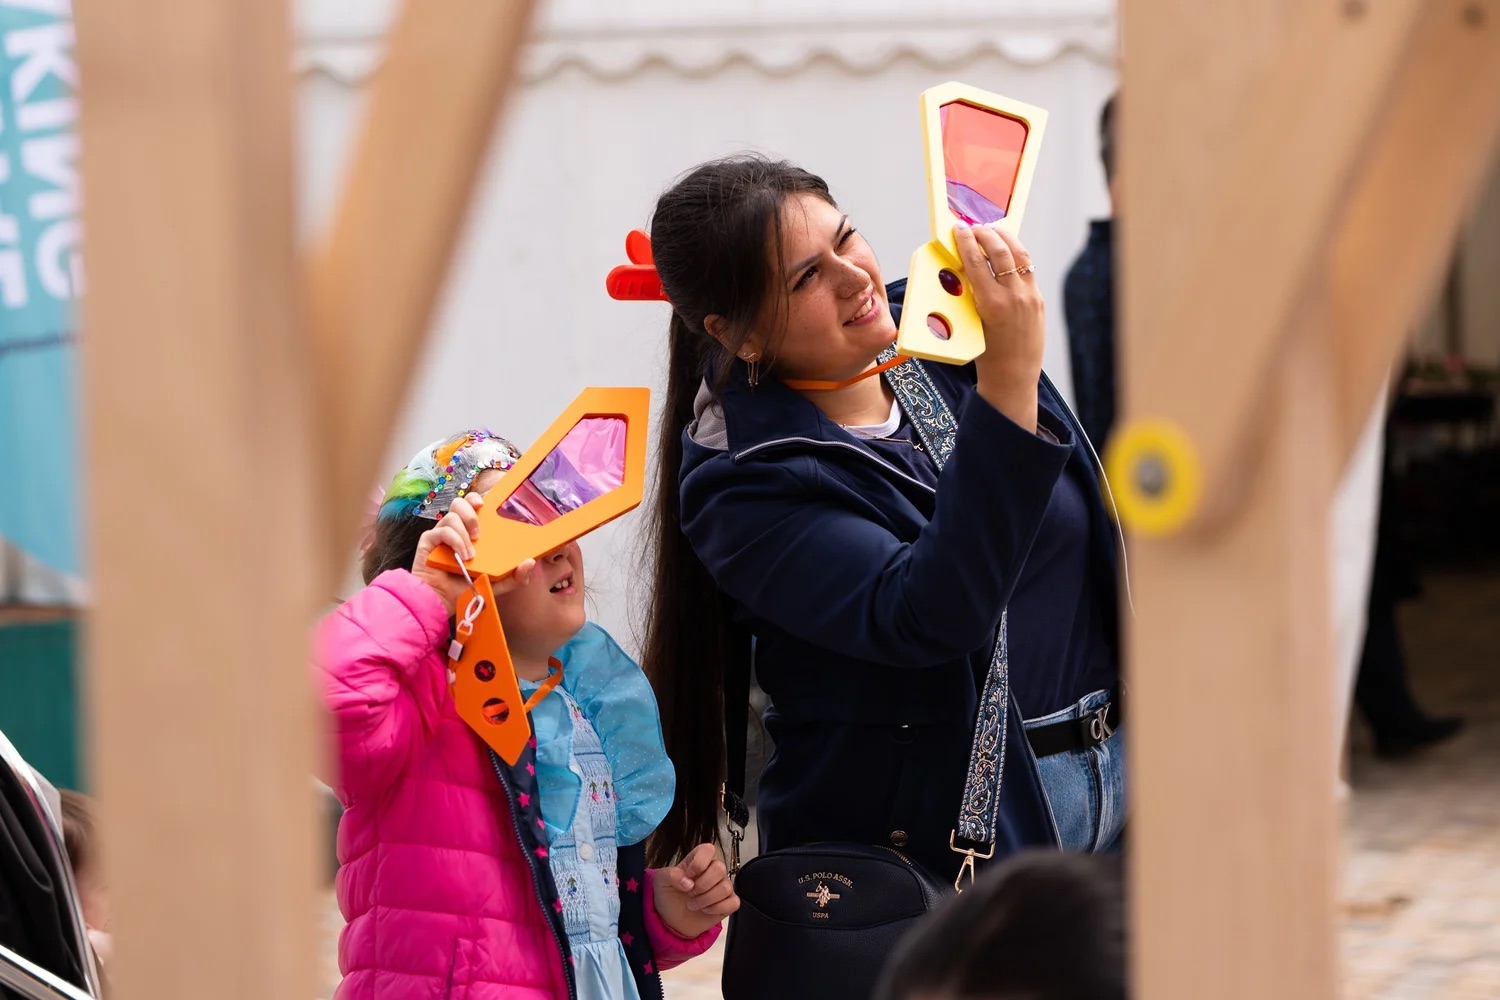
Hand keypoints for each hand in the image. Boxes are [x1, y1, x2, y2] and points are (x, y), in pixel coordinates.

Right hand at [410, 493, 535, 607]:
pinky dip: (455, 541)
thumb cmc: (466, 589)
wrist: (440, 601)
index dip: (477, 499)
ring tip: (471, 554)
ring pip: (452, 515)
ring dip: (465, 533)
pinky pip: (443, 530)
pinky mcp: (429, 540)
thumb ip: (515, 577)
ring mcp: (442, 533)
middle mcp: (456, 529)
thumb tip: (531, 561)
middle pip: (460, 502)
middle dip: (471, 510)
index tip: (486, 504)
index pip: (473, 506)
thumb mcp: (497, 584)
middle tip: (479, 532)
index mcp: (471, 532)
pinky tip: (462, 557)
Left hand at [652, 843, 739, 938]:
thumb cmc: (669, 895)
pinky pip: (733, 902)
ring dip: (706, 899)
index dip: (699, 863)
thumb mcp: (661, 881)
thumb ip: (671, 874)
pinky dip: (717, 908)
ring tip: (693, 904)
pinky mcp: (728, 902)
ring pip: (726, 887)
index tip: (688, 875)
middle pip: (720, 868)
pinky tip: (705, 910)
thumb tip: (687, 881)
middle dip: (702, 885)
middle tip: (689, 893)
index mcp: (698, 860)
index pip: (708, 849)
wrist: (672, 919)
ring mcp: (722, 886)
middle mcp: (713, 870)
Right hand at [953, 222, 1043, 429]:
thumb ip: (971, 294)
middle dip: (985, 234)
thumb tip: (965, 267)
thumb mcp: (971, 322)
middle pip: (1000, 251)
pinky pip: (1027, 270)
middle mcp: (1013, 297)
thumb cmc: (985, 356)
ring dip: (1005, 239)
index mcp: (991, 304)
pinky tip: (1007, 251)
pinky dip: (1016, 256)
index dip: (965, 241)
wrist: (1013, 377)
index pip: (976, 261)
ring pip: (1019, 255)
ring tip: (992, 231)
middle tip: (973, 227)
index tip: (959, 228)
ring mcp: (1030, 297)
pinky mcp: (1038, 300)